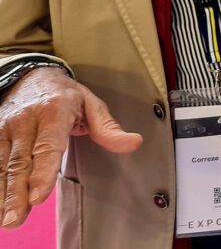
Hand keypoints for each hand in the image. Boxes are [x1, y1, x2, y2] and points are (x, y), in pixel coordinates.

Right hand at [0, 67, 141, 228]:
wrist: (30, 76)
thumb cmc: (65, 95)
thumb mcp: (92, 105)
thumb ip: (108, 129)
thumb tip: (134, 143)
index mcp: (53, 110)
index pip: (48, 146)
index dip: (42, 172)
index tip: (38, 197)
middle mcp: (25, 119)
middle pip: (21, 161)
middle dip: (18, 192)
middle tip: (16, 218)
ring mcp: (4, 128)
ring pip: (3, 164)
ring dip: (3, 193)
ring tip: (6, 218)